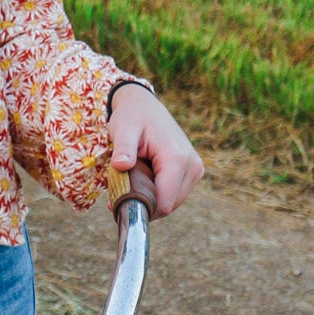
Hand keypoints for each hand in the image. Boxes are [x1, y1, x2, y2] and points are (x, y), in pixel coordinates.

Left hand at [108, 87, 202, 219]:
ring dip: (150, 197)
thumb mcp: (123, 129)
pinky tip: (143, 177)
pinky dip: (157, 192)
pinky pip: (174, 194)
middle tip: (120, 188)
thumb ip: (124, 148)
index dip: (142, 207)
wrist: (145, 107)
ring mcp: (195, 170)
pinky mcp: (193, 172)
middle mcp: (192, 166)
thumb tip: (121, 165)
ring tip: (133, 178)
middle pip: (168, 206)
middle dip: (144, 203)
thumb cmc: (133, 117)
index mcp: (177, 158)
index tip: (117, 202)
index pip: (165, 203)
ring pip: (171, 202)